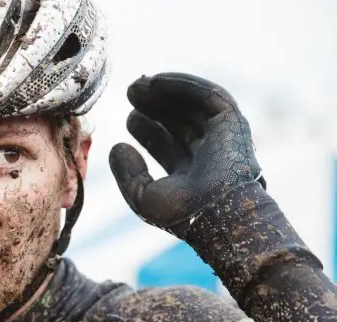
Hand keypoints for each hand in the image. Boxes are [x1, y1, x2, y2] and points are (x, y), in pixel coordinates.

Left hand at [109, 72, 264, 238]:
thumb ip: (127, 172)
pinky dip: (183, 85)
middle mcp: (208, 155)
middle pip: (179, 122)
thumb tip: (117, 147)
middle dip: (154, 106)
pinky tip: (157, 82)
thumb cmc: (182, 213)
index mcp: (190, 175)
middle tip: (130, 93)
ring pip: (191, 106)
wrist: (216, 212)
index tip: (128, 117)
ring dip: (165, 93)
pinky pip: (207, 96)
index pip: (167, 145)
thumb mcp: (142, 195)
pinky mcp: (232, 123)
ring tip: (137, 85)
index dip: (147, 130)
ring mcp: (222, 138)